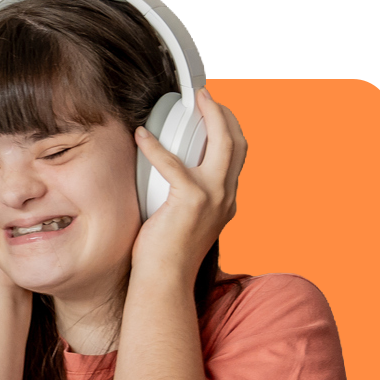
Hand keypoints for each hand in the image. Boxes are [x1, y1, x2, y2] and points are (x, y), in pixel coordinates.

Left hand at [131, 88, 246, 285]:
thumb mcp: (183, 224)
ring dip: (209, 115)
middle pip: (237, 141)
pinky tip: (142, 136)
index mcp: (226, 201)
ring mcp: (213, 197)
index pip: (237, 156)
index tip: (213, 113)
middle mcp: (226, 196)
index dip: (228, 129)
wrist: (164, 282)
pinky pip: (173, 163)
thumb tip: (164, 184)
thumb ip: (185, 202)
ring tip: (192, 100)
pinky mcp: (191, 200)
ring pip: (222, 142)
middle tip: (204, 96)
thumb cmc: (164, 257)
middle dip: (224, 112)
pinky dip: (156, 146)